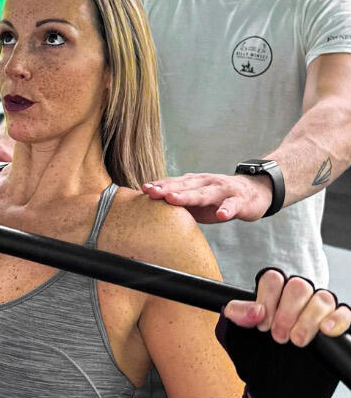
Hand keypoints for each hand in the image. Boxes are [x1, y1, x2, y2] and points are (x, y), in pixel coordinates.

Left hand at [142, 172, 272, 222]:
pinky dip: (226, 210)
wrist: (254, 191)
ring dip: (188, 196)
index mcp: (195, 182)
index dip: (160, 185)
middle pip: (185, 186)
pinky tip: (220, 215)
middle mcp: (207, 182)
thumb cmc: (220, 199)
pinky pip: (232, 206)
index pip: (175, 182)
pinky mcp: (240, 200)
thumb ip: (181, 204)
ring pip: (204, 193)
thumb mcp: (199, 200)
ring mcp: (223, 190)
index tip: (143, 189)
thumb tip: (157, 213)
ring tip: (173, 200)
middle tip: (151, 192)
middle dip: (167, 188)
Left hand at [217, 268, 350, 397]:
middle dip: (286, 312)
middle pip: (298, 286)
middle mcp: (299, 297)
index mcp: (274, 292)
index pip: (274, 279)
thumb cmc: (258, 352)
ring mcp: (319, 310)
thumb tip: (255, 310)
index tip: (262, 324)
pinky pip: (344, 313)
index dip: (267, 300)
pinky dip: (337, 319)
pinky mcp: (336, 325)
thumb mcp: (239, 333)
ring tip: (297, 340)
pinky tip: (326, 330)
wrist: (275, 384)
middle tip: (278, 336)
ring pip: (322, 298)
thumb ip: (238, 315)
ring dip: (308, 319)